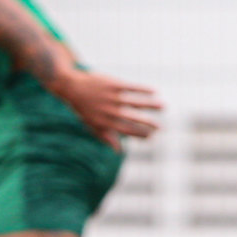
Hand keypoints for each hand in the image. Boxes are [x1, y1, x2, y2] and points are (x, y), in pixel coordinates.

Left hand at [47, 69, 161, 149]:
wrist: (72, 87)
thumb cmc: (84, 109)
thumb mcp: (92, 125)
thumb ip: (107, 137)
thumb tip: (119, 152)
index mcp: (105, 122)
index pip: (126, 131)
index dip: (140, 134)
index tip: (152, 137)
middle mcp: (110, 111)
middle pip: (133, 118)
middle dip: (148, 124)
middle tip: (161, 128)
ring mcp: (112, 97)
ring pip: (136, 102)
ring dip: (151, 104)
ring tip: (164, 106)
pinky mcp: (113, 84)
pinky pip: (132, 87)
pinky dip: (144, 89)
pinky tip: (155, 91)